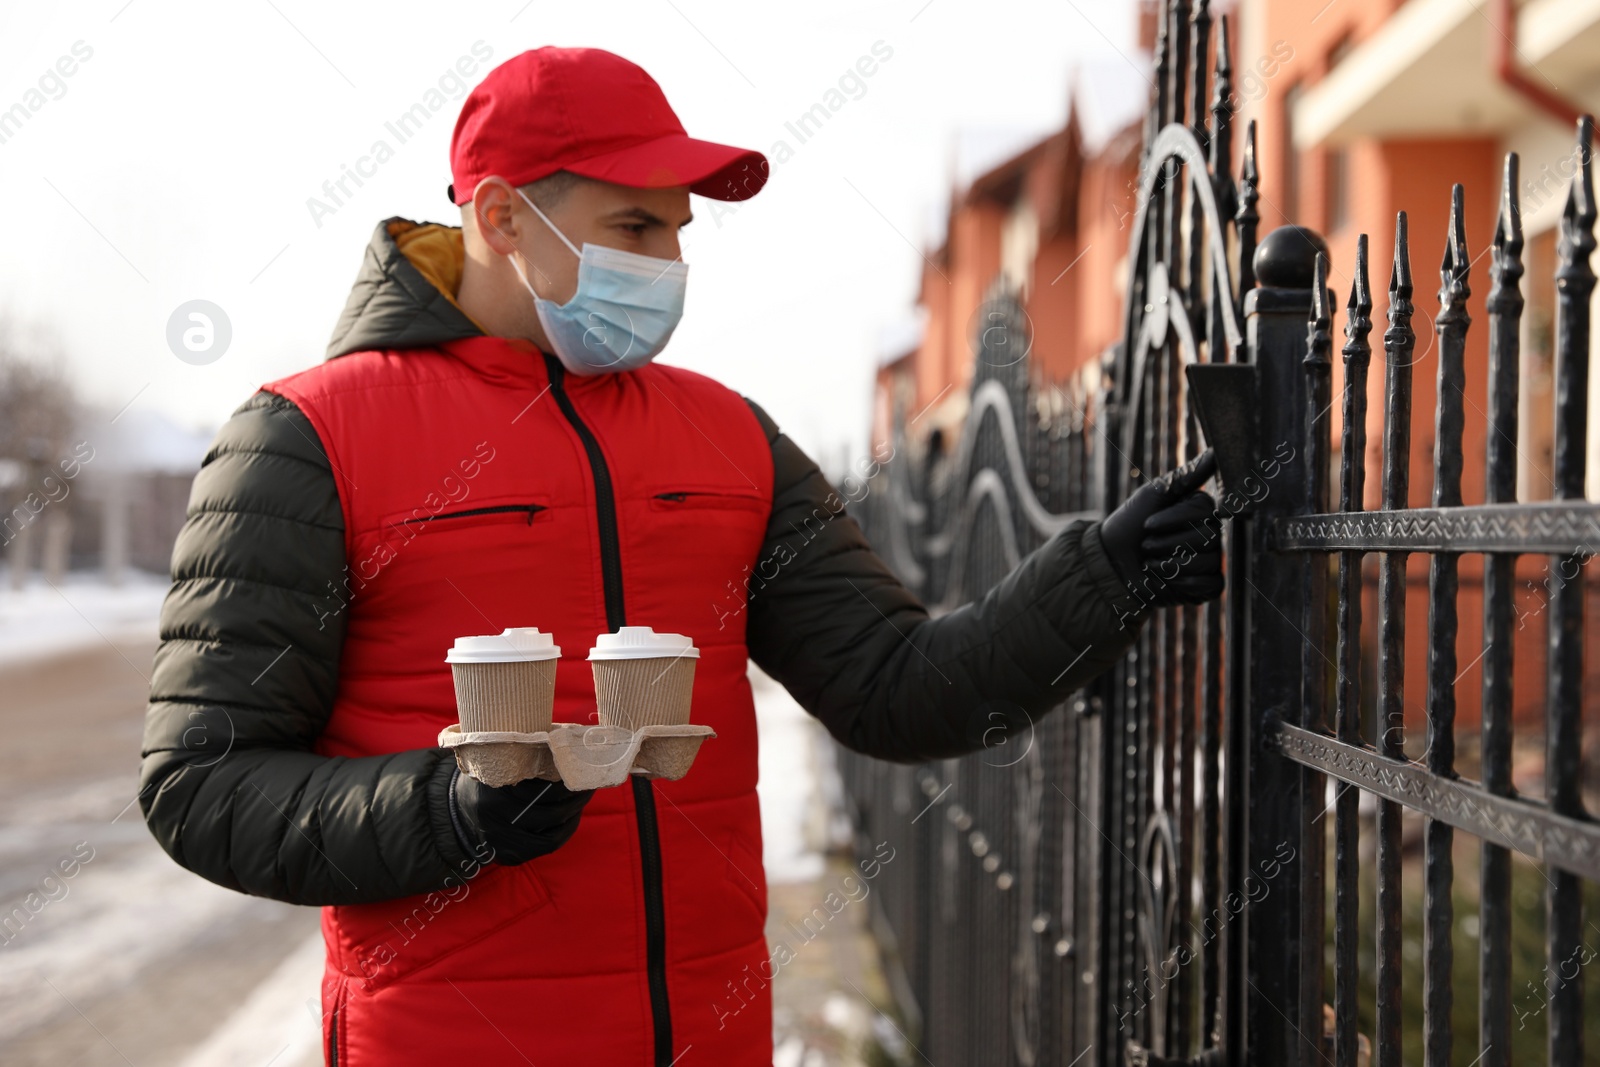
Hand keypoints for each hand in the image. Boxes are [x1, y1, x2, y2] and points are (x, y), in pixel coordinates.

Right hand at [448, 767, 594, 865]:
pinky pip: (546, 845)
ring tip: (583, 797)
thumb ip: (521, 757)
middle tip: (588, 783)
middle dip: (575, 797)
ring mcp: (502, 842)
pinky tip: (572, 817)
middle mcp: (496, 820)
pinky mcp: (509, 856)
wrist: (455, 813)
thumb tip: (564, 742)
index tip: (580, 767)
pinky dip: (564, 831)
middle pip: (549, 812)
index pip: (539, 790)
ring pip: (551, 831)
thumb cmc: (484, 781)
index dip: (565, 781)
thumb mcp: (495, 764)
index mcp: (493, 792)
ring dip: (574, 813)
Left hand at [1097, 449, 1224, 609]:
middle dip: (1169, 543)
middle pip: (1209, 537)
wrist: (1109, 565)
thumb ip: (1187, 476)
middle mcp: (1208, 534)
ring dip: (1172, 563)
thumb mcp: (1154, 495)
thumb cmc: (1129, 526)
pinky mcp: (1205, 586)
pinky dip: (1186, 583)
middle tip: (1146, 545)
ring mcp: (1208, 561)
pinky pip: (1213, 584)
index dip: (1174, 519)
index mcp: (1199, 511)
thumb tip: (1216, 450)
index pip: (1205, 511)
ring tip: (1151, 563)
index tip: (1147, 524)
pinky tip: (1166, 579)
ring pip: (1210, 561)